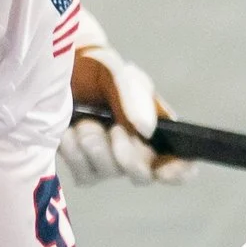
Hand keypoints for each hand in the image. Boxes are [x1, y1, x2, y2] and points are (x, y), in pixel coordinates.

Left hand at [61, 20, 196, 185]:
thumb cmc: (100, 71)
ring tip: (85, 121)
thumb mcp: (120, 76)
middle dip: (125, 154)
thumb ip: (134, 98)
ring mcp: (110, 164)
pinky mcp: (84, 168)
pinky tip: (70, 132)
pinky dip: (74, 152)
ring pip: (110, 173)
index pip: (181, 165)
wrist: (63, 72)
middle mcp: (138, 153)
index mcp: (159, 131)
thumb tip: (147, 130)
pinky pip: (84, 174)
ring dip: (95, 144)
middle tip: (113, 129)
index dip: (178, 172)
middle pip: (141, 175)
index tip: (162, 171)